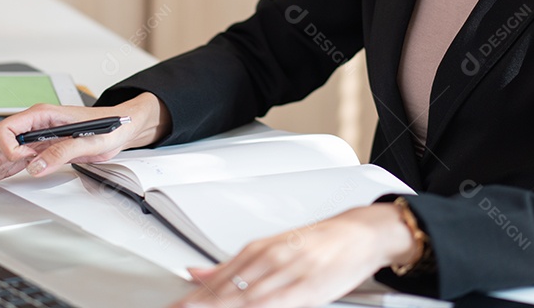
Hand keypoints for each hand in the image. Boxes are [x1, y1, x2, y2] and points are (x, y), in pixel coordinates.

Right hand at [0, 92, 169, 189]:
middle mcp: (35, 126)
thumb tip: (37, 166)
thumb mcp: (89, 140)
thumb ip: (62, 151)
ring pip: (1, 156)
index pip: (8, 127)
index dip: (9, 146)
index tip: (23, 159)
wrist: (122, 126)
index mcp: (43, 116)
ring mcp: (36, 140)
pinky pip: (14, 163)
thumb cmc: (108, 125)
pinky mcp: (41, 151)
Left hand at [173, 203, 415, 307]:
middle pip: (227, 292)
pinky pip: (275, 303)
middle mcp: (268, 259)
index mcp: (257, 251)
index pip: (216, 281)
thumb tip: (194, 273)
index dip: (193, 299)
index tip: (173, 307)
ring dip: (221, 306)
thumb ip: (232, 266)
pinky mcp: (308, 288)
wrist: (360, 232)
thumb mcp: (271, 249)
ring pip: (246, 299)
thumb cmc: (317, 244)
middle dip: (201, 305)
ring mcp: (288, 274)